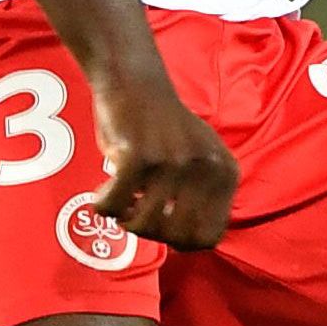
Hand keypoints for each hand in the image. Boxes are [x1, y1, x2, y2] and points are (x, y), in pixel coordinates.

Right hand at [89, 69, 240, 247]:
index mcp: (225, 173)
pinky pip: (112, 206)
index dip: (180, 241)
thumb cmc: (162, 127)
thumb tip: (192, 245)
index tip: (161, 226)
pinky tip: (102, 190)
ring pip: (141, 224)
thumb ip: (203, 197)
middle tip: (135, 211)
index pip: (209, 238)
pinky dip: (101, 204)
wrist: (136, 81)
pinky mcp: (137, 156)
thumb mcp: (200, 160)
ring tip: (119, 197)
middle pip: (174, 237)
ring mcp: (172, 162)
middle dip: (149, 232)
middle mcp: (205, 169)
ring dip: (122, 217)